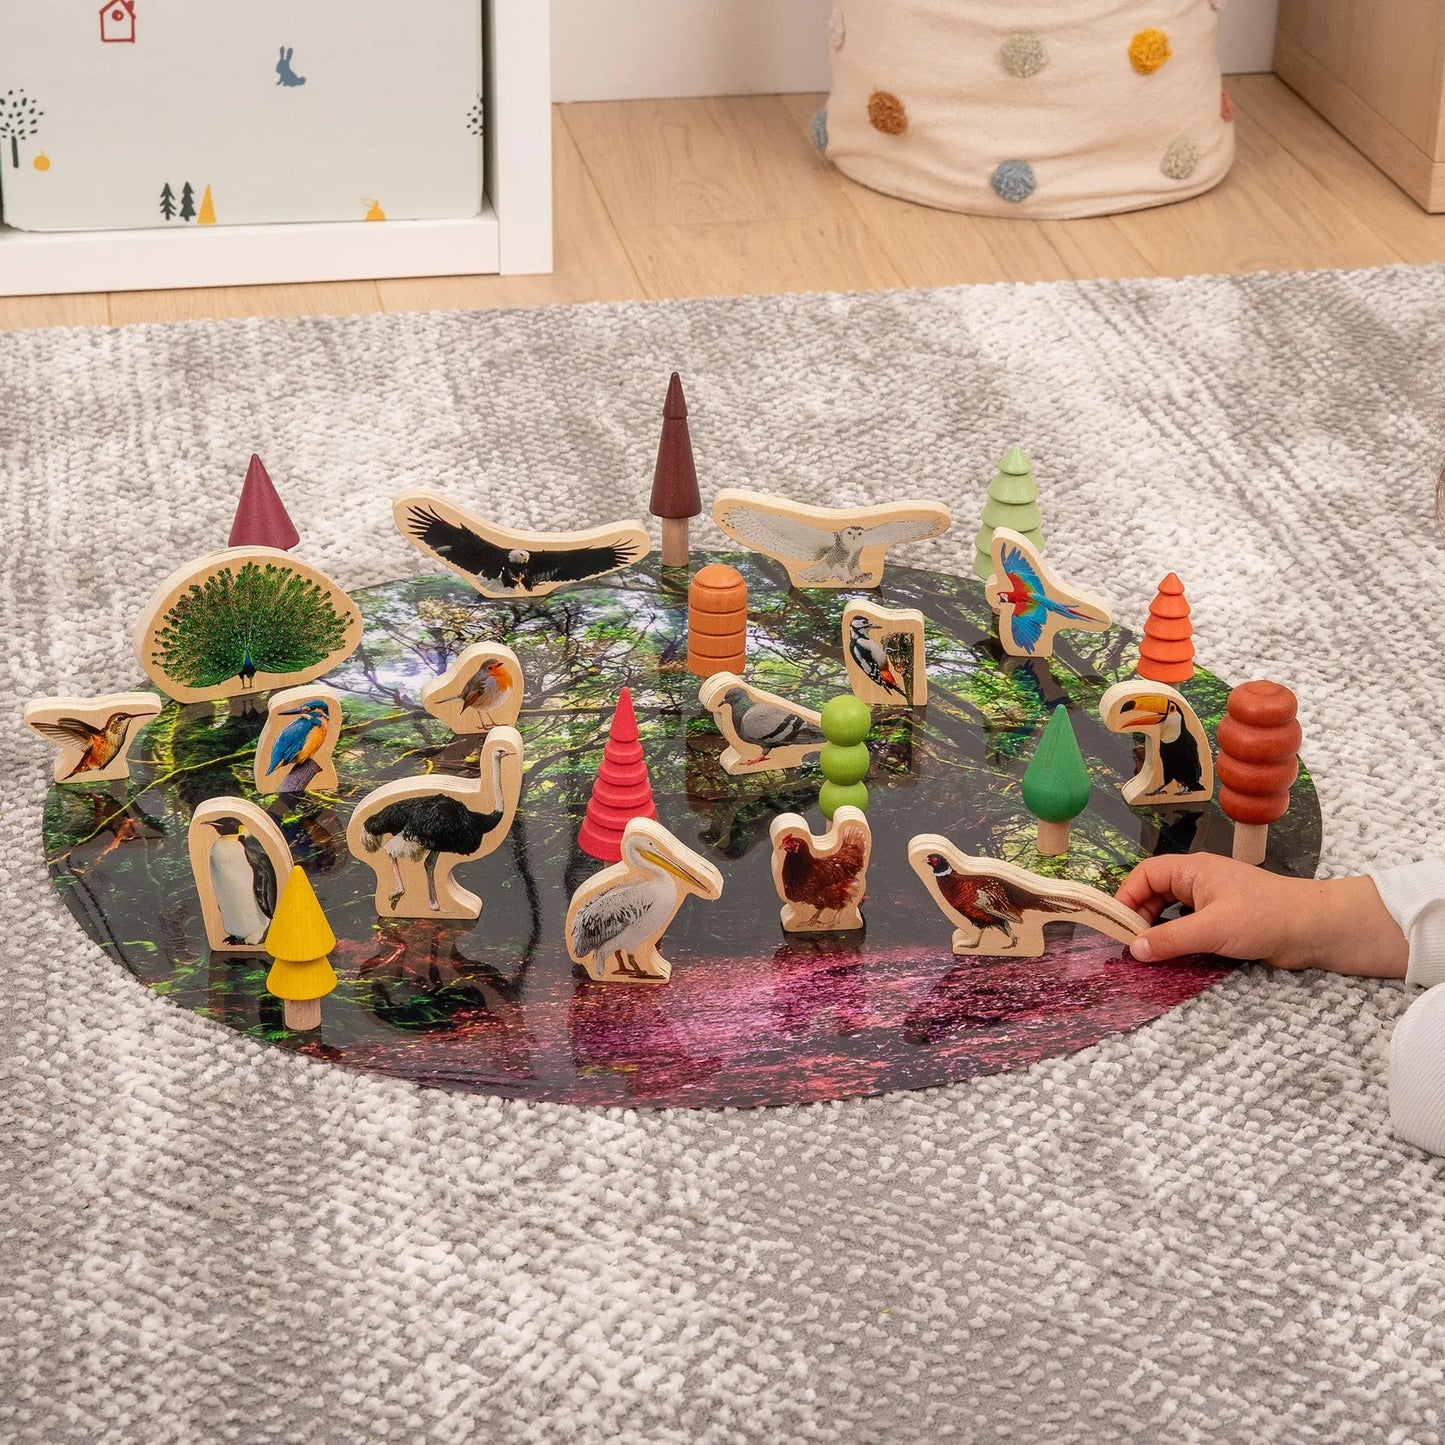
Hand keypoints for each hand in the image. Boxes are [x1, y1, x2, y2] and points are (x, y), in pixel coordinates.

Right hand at [1116, 853, 1407, 977]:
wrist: (1316, 929)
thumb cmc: (1263, 917)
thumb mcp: (1211, 929)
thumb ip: (1170, 939)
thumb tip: (1133, 949)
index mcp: (1193, 870)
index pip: (1145, 875)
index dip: (1127, 897)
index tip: (1118, 926)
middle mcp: (1199, 881)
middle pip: (1155, 892)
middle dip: (1140, 915)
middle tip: (1131, 944)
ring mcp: (1213, 901)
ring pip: (1172, 910)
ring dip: (1159, 928)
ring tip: (1149, 952)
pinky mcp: (1226, 921)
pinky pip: (1191, 925)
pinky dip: (1178, 938)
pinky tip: (1175, 954)